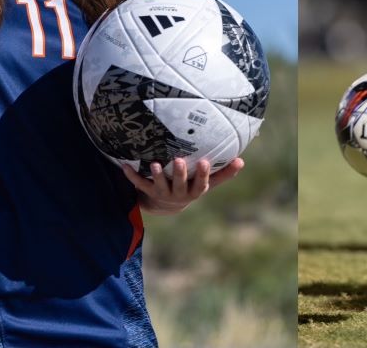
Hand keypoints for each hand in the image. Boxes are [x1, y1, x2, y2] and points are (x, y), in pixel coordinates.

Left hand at [121, 157, 243, 214]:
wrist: (168, 206)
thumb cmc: (191, 187)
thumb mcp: (207, 183)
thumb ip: (223, 173)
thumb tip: (242, 160)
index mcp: (194, 191)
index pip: (201, 184)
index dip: (202, 175)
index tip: (203, 161)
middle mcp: (179, 195)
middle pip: (179, 185)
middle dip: (179, 174)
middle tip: (178, 160)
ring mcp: (162, 194)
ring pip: (159, 186)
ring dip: (156, 175)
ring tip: (154, 163)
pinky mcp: (148, 192)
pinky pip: (139, 185)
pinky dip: (132, 176)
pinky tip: (125, 165)